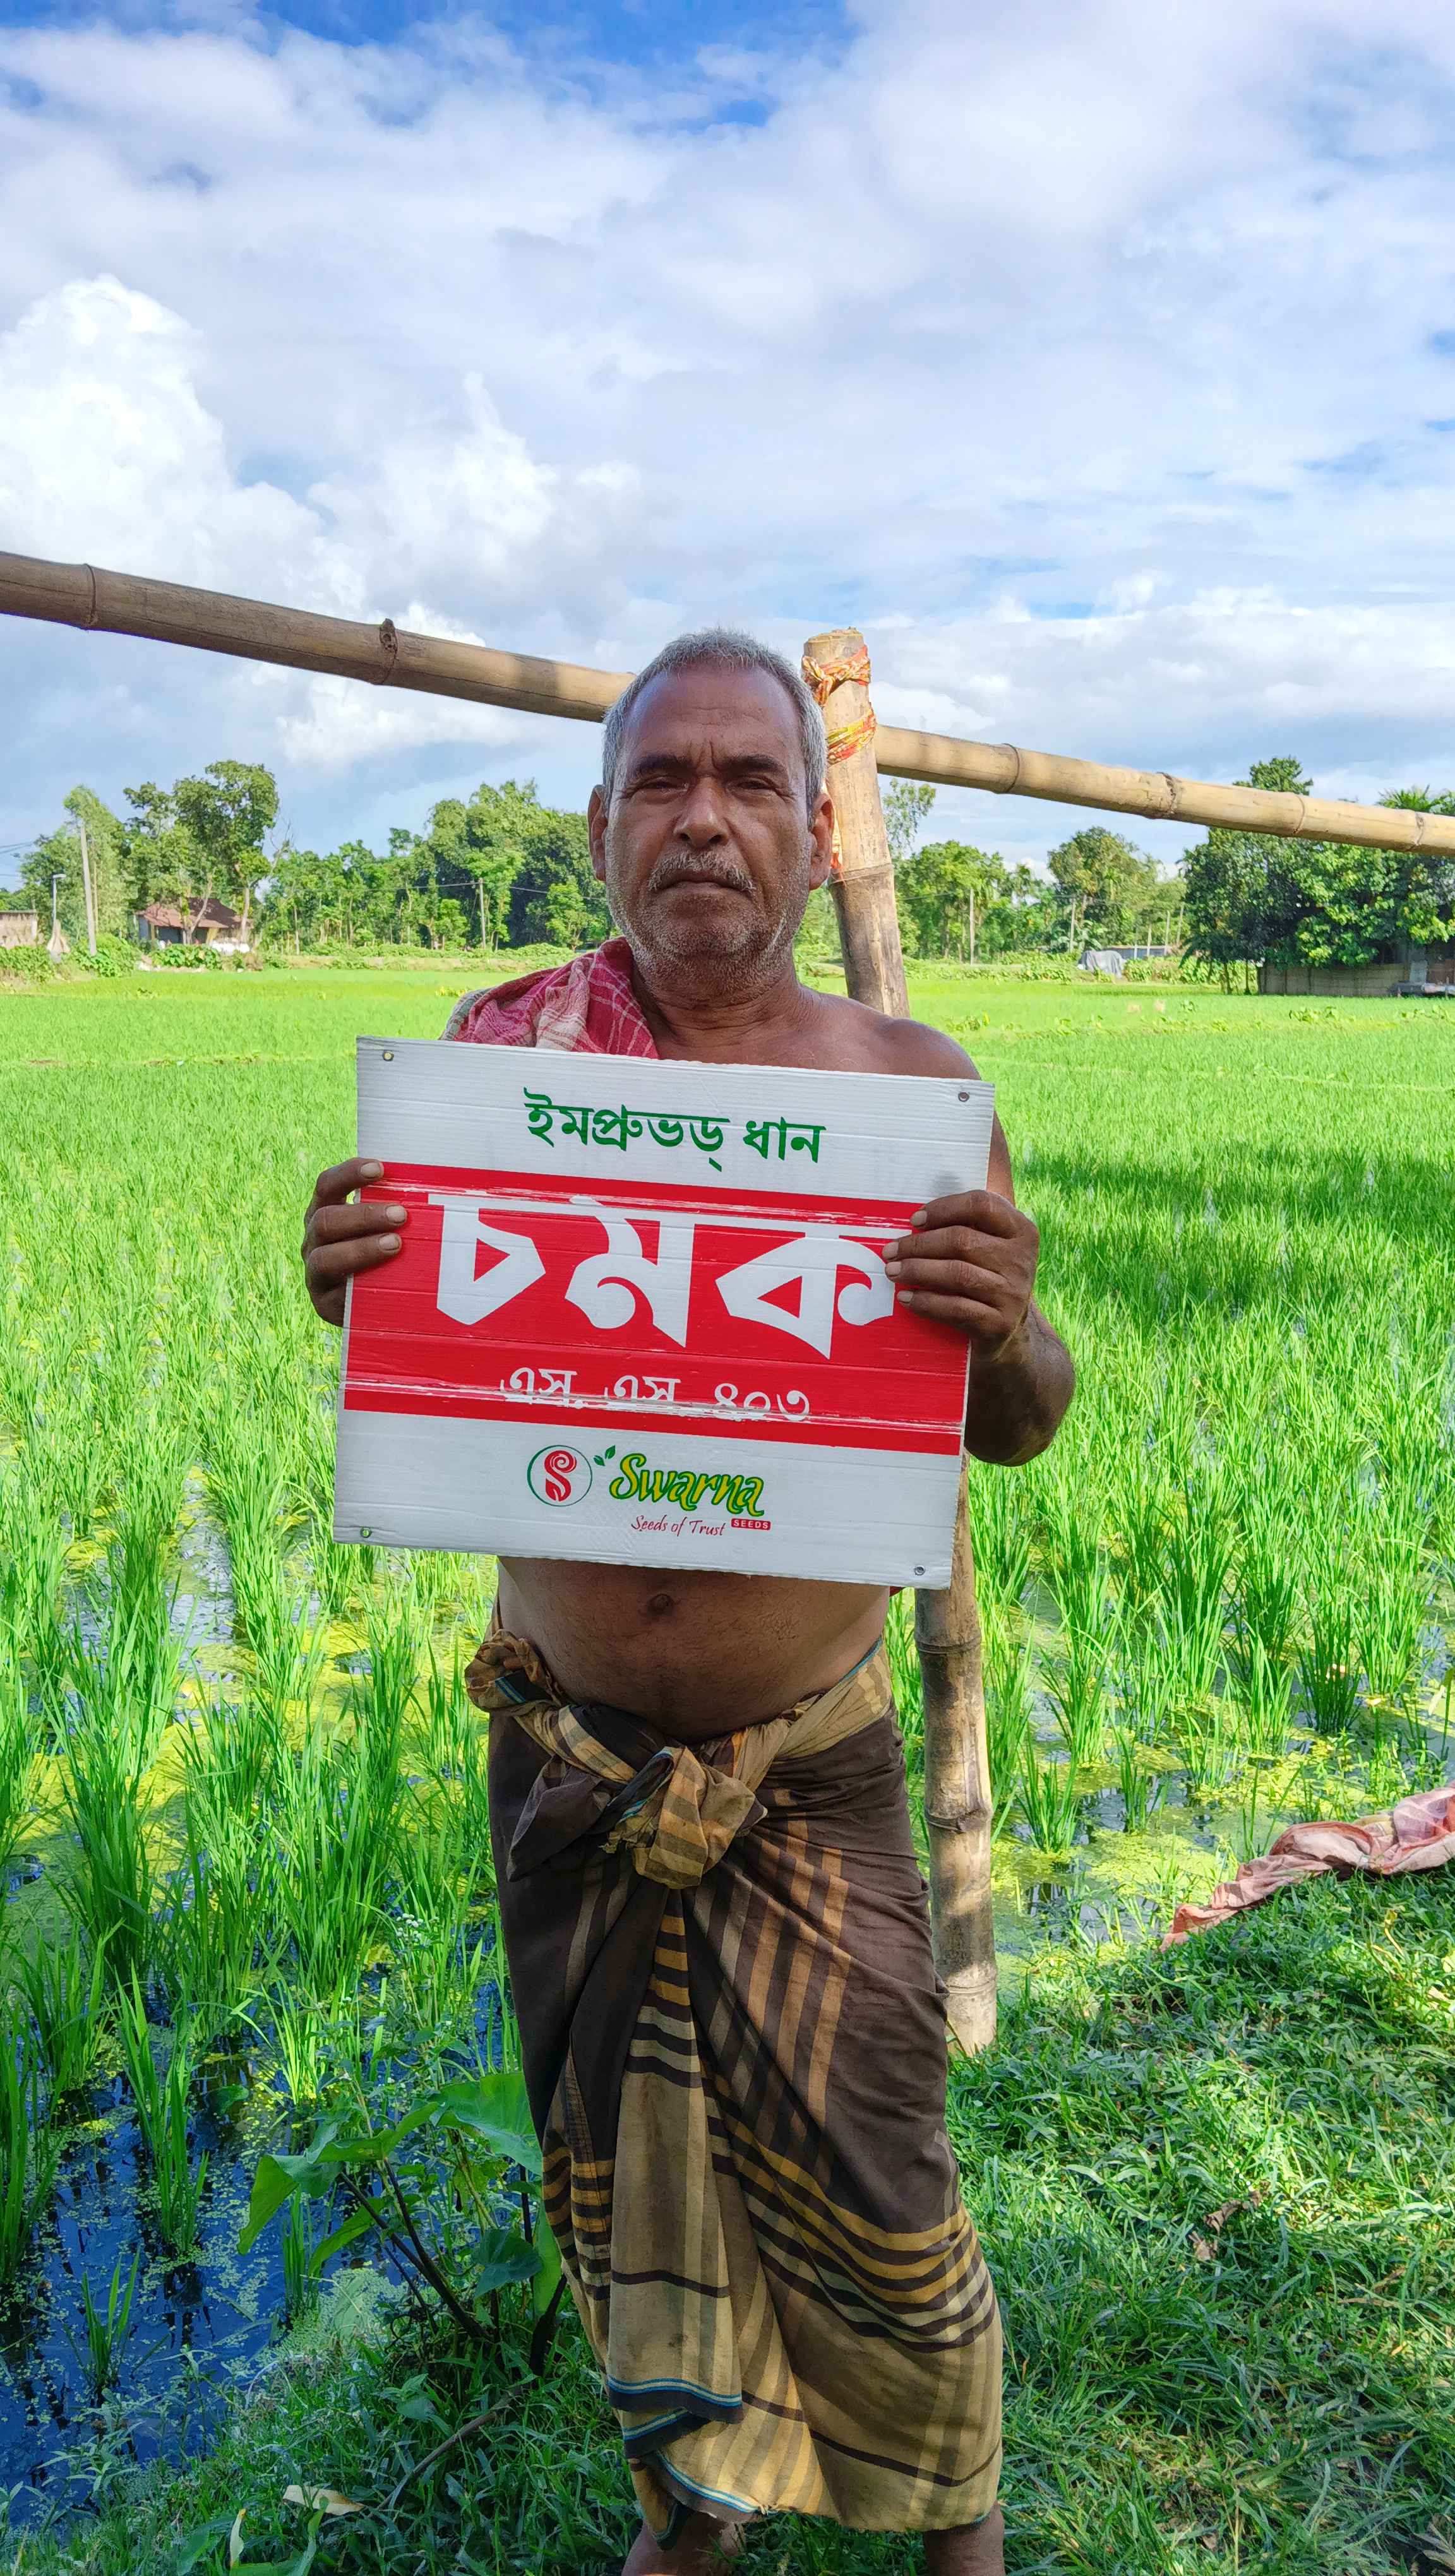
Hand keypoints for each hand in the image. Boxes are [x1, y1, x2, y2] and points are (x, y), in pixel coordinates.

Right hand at [301, 1157, 405, 1327]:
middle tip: (400, 1215)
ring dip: (361, 1249)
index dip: (349, 1175)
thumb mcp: (386, 1226)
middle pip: (325, 1221)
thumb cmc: (389, 1253)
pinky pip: (336, 1297)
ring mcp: (315, 1273)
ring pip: (325, 1258)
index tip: (380, 1168)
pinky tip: (384, 1285)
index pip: (327, 1186)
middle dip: (363, 1216)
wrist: (377, 1304)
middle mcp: (313, 1241)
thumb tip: (442, 1182)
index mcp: (325, 1212)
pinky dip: (359, 1288)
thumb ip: (397, 1206)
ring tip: (395, 1245)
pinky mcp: (324, 1305)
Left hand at [883, 1190, 1038, 1353]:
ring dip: (918, 1271)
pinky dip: (926, 1302)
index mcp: (1021, 1230)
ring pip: (958, 1274)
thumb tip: (914, 1220)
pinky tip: (906, 1298)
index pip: (982, 1205)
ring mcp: (1013, 1294)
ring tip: (892, 1272)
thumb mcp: (989, 1247)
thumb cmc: (986, 1277)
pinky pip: (956, 1309)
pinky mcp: (1000, 1324)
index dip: (944, 1208)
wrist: (1006, 1330)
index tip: (914, 1220)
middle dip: (919, 1244)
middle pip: (962, 1240)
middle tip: (891, 1251)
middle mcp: (1021, 1260)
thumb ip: (965, 1225)